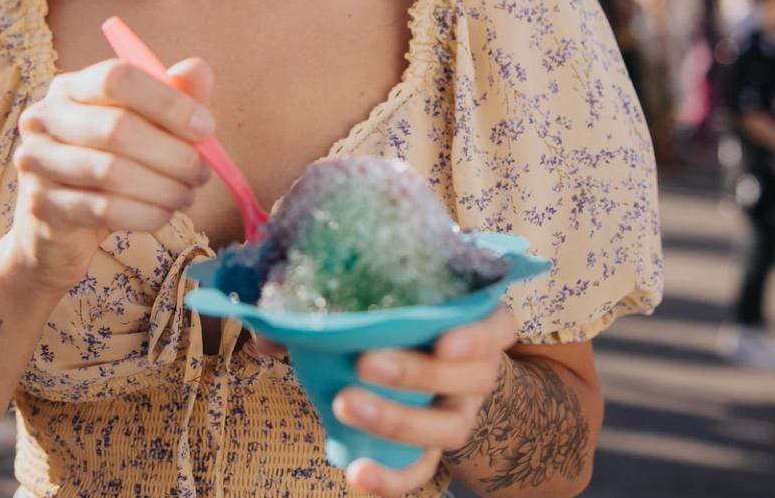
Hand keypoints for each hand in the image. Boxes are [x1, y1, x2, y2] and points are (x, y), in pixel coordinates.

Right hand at [3, 56, 215, 294]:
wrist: (61, 223)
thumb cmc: (109, 161)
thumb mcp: (143, 124)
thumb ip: (173, 94)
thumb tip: (199, 71)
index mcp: (71, 87)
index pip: (116, 79)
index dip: (167, 102)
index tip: (206, 127)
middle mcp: (44, 118)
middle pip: (117, 128)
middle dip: (174, 154)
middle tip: (203, 171)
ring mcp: (37, 163)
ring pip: (113, 173)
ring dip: (165, 187)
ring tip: (187, 194)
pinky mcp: (42, 206)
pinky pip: (106, 210)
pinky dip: (147, 214)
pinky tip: (164, 214)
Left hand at [328, 305, 519, 496]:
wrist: (420, 357)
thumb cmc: (405, 311)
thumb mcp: (393, 295)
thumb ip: (350, 296)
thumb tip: (278, 321)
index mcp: (479, 323)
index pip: (497, 329)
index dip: (476, 338)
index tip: (443, 342)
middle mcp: (478, 370)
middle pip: (469, 379)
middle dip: (418, 373)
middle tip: (365, 362)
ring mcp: (460, 411)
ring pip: (449, 427)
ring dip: (398, 420)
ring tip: (346, 404)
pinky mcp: (434, 447)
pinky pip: (423, 468)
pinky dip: (392, 478)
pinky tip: (357, 474)